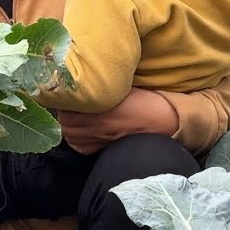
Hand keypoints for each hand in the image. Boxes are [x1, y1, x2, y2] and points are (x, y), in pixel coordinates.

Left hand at [58, 89, 178, 154]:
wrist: (164, 121)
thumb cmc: (146, 100)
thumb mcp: (122, 87)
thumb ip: (101, 87)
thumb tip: (85, 80)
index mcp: (100, 108)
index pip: (67, 107)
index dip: (65, 100)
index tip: (68, 93)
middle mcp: (97, 126)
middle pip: (65, 123)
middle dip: (64, 113)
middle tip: (69, 105)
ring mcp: (100, 140)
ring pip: (70, 136)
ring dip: (69, 127)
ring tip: (75, 118)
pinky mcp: (104, 149)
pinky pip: (81, 148)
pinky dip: (77, 141)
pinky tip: (83, 132)